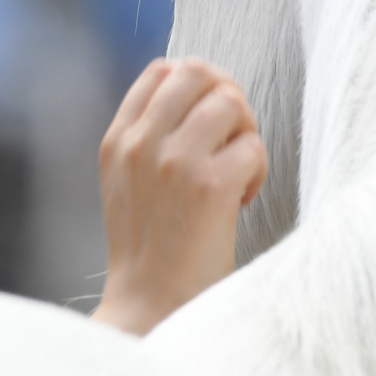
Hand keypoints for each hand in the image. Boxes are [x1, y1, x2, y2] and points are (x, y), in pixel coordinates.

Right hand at [90, 58, 266, 335]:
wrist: (150, 305)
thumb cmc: (149, 247)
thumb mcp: (125, 180)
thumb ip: (148, 135)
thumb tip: (199, 94)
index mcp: (118, 139)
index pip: (162, 70)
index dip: (198, 84)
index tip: (209, 118)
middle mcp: (141, 143)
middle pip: (199, 72)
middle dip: (227, 97)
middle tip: (232, 137)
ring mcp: (173, 161)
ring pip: (230, 102)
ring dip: (245, 133)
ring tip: (236, 169)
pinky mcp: (208, 186)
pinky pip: (252, 146)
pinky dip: (257, 170)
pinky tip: (240, 198)